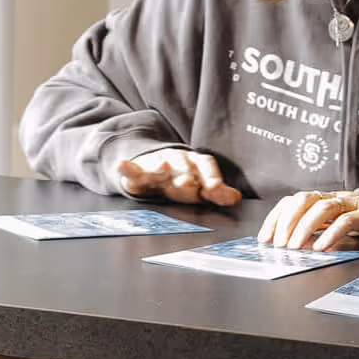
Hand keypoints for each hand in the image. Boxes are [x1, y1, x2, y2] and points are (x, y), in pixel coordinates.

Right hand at [116, 149, 241, 206]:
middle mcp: (177, 161)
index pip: (206, 166)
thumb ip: (216, 193)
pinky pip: (131, 168)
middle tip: (190, 183)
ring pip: (160, 163)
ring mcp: (156, 164)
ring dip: (161, 166)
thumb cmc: (180, 180)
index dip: (211, 177)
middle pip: (183, 165)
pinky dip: (126, 167)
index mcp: (195, 165)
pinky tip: (122, 165)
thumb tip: (236, 198)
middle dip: (186, 174)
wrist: (153, 169)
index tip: (216, 189)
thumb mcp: (199, 187)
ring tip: (162, 168)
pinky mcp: (137, 171)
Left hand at [258, 190, 358, 250]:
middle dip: (287, 221)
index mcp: (316, 200)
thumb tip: (285, 248)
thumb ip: (308, 234)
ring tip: (295, 246)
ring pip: (323, 208)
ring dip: (305, 227)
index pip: (289, 202)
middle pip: (303, 200)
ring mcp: (346, 204)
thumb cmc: (350, 221)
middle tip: (280, 244)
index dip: (274, 219)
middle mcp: (328, 198)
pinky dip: (331, 234)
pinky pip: (345, 221)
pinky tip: (321, 247)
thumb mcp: (325, 227)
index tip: (264, 238)